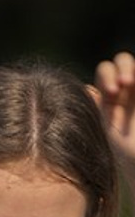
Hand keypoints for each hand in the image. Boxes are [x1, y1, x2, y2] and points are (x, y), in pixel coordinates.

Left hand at [93, 51, 134, 167]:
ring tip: (129, 84)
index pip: (106, 72)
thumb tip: (87, 89)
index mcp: (108, 96)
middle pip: (120, 63)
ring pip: (134, 65)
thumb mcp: (103, 131)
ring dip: (131, 68)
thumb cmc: (117, 153)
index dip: (108, 76)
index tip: (110, 93)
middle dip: (121, 68)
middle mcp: (125, 89)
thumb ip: (97, 110)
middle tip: (121, 86)